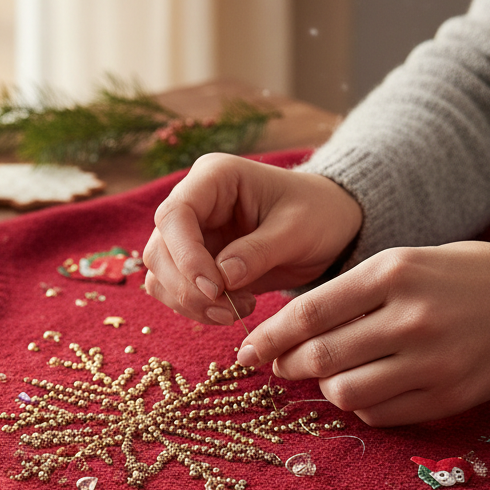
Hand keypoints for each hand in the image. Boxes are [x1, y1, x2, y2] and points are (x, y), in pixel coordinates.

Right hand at [143, 154, 362, 324]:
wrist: (330, 225)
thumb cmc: (318, 214)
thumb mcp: (297, 230)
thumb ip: (257, 253)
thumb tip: (220, 280)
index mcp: (214, 178)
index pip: (175, 215)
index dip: (186, 256)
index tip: (214, 289)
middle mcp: (194, 203)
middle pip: (159, 250)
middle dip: (188, 288)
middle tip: (229, 310)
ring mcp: (190, 235)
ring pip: (160, 274)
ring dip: (190, 303)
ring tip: (237, 311)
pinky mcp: (195, 263)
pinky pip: (175, 291)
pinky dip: (195, 309)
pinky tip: (232, 310)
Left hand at [236, 242, 489, 425]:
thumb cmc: (453, 278)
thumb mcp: (400, 263)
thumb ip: (346, 294)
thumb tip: (286, 333)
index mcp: (391, 273)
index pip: (309, 313)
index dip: (270, 337)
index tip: (247, 351)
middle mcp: (409, 317)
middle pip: (320, 358)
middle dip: (286, 366)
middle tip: (279, 366)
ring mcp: (431, 361)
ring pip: (345, 393)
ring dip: (324, 388)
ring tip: (330, 374)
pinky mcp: (447, 396)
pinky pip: (378, 414)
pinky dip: (360, 405)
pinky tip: (365, 386)